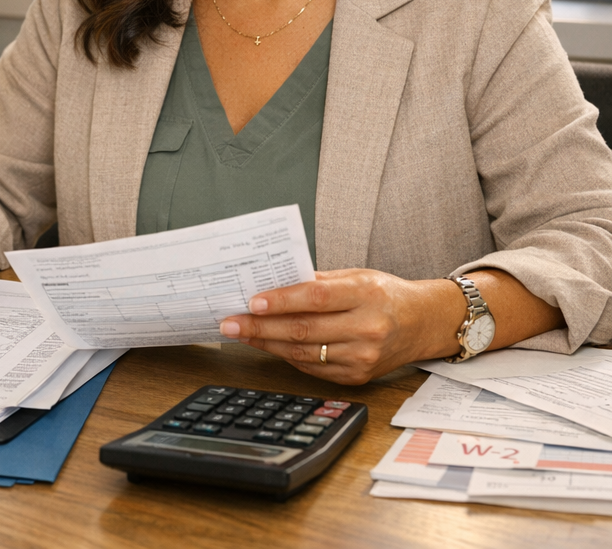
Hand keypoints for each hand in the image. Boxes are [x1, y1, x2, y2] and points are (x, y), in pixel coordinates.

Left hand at [218, 269, 463, 384]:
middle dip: (260, 327)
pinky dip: (286, 356)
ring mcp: (362, 357)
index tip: (252, 301)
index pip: (316, 299)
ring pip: (303, 353)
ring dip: (266, 344)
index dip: (281, 301)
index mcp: (365, 295)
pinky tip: (267, 346)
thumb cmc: (384, 293)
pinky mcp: (357, 377)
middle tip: (230, 321)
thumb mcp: (355, 276)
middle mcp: (366, 329)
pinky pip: (312, 367)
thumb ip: (316, 282)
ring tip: (241, 333)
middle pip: (303, 330)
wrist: (423, 323)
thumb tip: (272, 283)